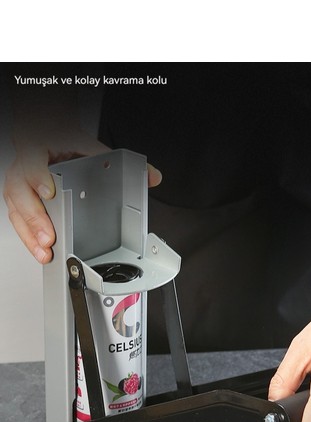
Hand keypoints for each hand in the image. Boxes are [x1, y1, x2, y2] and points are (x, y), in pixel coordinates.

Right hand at [3, 126, 161, 263]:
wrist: (46, 136)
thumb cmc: (64, 142)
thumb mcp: (91, 146)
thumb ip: (122, 161)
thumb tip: (152, 176)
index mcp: (38, 149)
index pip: (33, 161)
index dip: (39, 177)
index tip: (50, 192)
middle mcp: (24, 167)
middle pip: (20, 192)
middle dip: (34, 217)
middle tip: (49, 237)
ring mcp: (19, 184)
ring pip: (16, 209)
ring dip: (30, 234)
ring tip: (46, 252)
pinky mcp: (19, 200)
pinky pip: (18, 220)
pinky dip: (29, 238)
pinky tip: (42, 252)